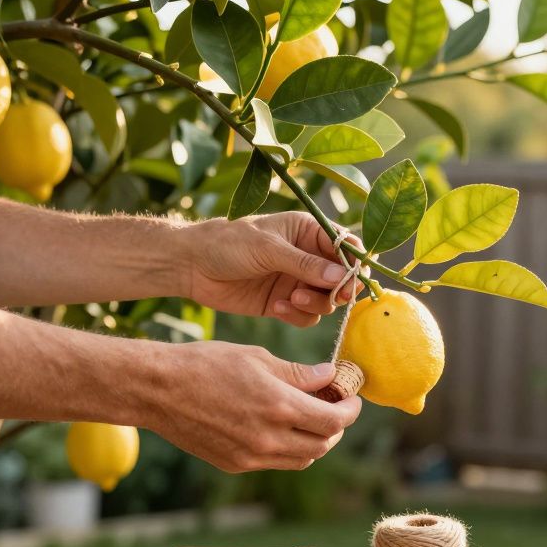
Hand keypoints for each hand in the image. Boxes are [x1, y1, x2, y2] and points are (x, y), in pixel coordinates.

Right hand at [145, 341, 361, 472]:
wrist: (157, 389)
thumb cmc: (206, 363)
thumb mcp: (258, 358)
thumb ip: (299, 373)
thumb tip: (330, 377)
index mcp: (280, 406)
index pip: (334, 421)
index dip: (350, 410)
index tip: (351, 398)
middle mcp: (269, 438)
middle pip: (323, 444)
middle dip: (335, 427)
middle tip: (334, 407)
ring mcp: (251, 456)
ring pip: (302, 458)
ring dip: (314, 441)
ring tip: (310, 417)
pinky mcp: (235, 464)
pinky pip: (276, 462)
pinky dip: (288, 448)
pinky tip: (280, 426)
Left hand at [185, 212, 364, 327]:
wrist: (192, 265)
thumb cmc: (228, 243)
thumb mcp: (268, 249)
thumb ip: (305, 264)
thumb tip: (342, 276)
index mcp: (308, 231)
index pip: (346, 246)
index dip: (354, 263)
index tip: (351, 280)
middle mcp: (307, 256)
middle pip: (342, 277)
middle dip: (339, 288)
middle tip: (334, 296)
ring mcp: (296, 280)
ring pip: (326, 300)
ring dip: (315, 302)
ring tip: (292, 298)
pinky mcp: (284, 302)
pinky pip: (306, 315)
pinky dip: (298, 315)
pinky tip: (278, 308)